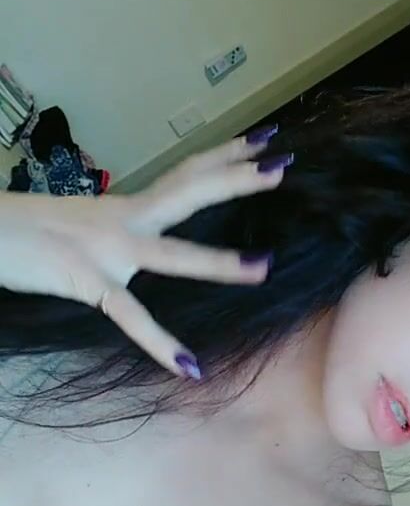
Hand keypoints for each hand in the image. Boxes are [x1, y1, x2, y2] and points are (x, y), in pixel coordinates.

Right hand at [0, 132, 291, 377]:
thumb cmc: (32, 232)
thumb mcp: (87, 225)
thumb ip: (123, 231)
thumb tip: (148, 238)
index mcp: (127, 207)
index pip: (185, 173)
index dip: (224, 155)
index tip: (262, 141)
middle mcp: (123, 218)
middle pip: (188, 191)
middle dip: (236, 178)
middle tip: (281, 164)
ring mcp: (106, 249)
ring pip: (170, 253)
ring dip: (218, 261)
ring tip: (263, 267)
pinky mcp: (85, 281)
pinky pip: (129, 316)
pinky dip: (160, 343)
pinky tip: (190, 364)